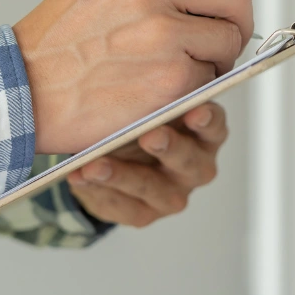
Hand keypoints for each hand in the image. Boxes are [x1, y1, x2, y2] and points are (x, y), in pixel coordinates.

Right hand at [13, 0, 252, 153]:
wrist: (19, 88)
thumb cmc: (60, 40)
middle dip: (234, 19)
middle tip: (218, 37)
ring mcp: (161, 27)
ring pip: (229, 36)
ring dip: (215, 57)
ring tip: (179, 63)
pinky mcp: (170, 74)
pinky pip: (211, 76)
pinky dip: (195, 87)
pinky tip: (160, 86)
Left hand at [66, 103, 227, 226]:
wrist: (110, 154)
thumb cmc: (137, 120)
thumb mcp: (147, 105)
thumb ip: (151, 97)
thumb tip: (136, 79)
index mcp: (204, 136)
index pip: (214, 127)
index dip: (207, 120)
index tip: (196, 110)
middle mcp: (195, 168)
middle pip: (190, 162)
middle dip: (170, 148)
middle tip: (150, 136)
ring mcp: (172, 195)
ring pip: (154, 190)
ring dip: (124, 176)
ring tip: (94, 165)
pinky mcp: (145, 214)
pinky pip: (125, 207)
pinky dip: (100, 192)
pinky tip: (80, 177)